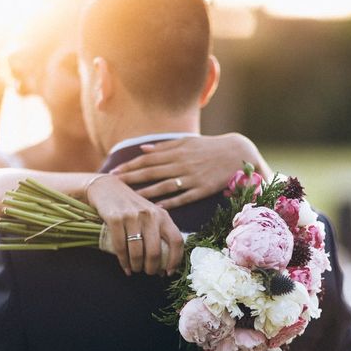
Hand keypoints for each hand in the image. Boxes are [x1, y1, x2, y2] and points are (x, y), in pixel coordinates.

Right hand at [86, 175, 183, 276]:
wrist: (106, 188)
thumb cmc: (131, 207)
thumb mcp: (150, 215)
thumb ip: (158, 234)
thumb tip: (164, 266)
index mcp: (163, 215)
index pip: (176, 240)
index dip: (175, 259)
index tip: (169, 272)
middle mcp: (150, 215)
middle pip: (156, 250)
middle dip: (152, 267)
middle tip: (148, 273)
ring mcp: (132, 216)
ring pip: (137, 251)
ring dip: (137, 266)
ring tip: (135, 269)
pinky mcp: (115, 218)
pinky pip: (120, 247)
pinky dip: (123, 261)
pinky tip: (125, 266)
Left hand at [110, 133, 272, 209]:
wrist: (236, 153)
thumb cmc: (208, 148)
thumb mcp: (186, 142)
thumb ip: (163, 148)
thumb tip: (142, 149)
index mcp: (176, 151)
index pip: (147, 159)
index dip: (130, 166)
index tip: (114, 172)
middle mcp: (181, 164)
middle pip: (151, 172)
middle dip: (131, 178)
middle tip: (113, 185)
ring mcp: (192, 177)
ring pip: (164, 186)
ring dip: (146, 192)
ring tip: (130, 199)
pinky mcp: (202, 189)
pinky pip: (182, 197)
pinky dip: (169, 203)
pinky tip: (156, 208)